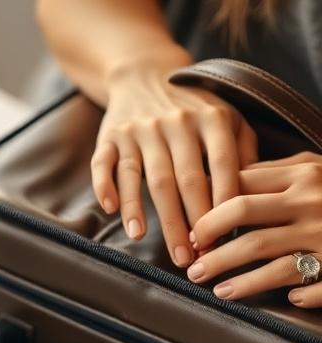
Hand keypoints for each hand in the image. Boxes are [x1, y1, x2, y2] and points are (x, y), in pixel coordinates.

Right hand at [92, 62, 257, 266]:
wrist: (144, 74)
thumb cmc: (192, 106)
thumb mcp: (226, 117)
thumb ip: (242, 150)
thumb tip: (248, 196)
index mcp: (210, 118)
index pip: (220, 165)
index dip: (221, 203)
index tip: (222, 237)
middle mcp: (174, 122)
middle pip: (182, 179)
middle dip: (185, 221)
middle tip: (188, 256)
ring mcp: (139, 130)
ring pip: (146, 177)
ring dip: (147, 212)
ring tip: (147, 242)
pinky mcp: (110, 136)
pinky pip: (105, 165)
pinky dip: (106, 187)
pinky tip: (112, 211)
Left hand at [188, 152, 321, 307]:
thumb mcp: (314, 168)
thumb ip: (273, 173)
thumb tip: (225, 180)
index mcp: (304, 176)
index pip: (239, 191)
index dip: (207, 214)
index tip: (190, 234)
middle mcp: (314, 205)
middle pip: (245, 223)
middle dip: (211, 245)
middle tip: (192, 263)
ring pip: (274, 261)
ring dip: (241, 280)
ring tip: (217, 289)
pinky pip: (321, 285)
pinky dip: (303, 294)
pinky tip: (288, 300)